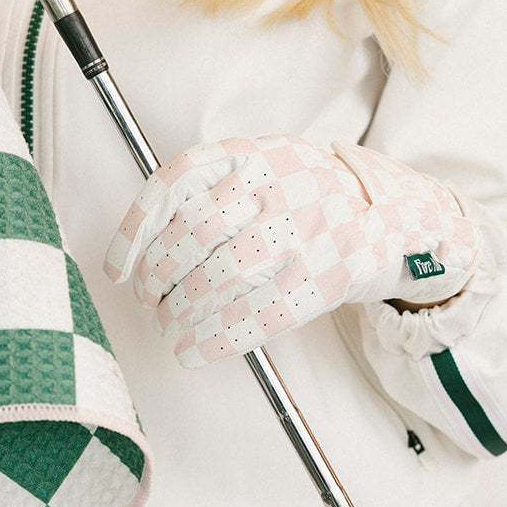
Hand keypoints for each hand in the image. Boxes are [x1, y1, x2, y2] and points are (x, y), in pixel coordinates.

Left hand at [104, 135, 480, 365]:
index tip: (117, 270)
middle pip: (196, 233)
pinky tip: (192, 351)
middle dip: (158, 276)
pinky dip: (214, 340)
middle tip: (149, 298)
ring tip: (169, 324)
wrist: (388, 215)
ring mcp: (305, 233)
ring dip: (181, 312)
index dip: (136, 229)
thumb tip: (139, 246)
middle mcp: (280, 187)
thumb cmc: (303, 193)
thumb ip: (210, 188)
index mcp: (254, 154)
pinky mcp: (325, 279)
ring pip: (222, 277)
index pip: (177, 181)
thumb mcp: (262, 164)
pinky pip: (258, 315)